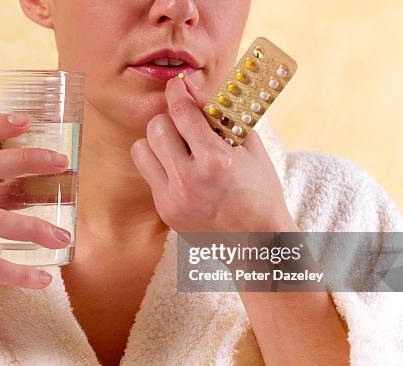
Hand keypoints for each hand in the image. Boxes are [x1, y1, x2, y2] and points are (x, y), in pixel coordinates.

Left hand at [130, 74, 296, 232]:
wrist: (257, 244)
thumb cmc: (260, 193)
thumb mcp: (252, 150)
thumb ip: (225, 118)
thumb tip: (200, 92)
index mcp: (216, 160)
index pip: (182, 112)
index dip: (177, 91)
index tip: (177, 85)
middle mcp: (189, 179)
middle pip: (156, 127)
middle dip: (169, 118)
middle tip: (183, 123)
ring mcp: (173, 198)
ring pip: (141, 149)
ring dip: (157, 142)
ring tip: (177, 147)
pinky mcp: (165, 211)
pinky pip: (148, 174)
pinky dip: (161, 165)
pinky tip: (180, 170)